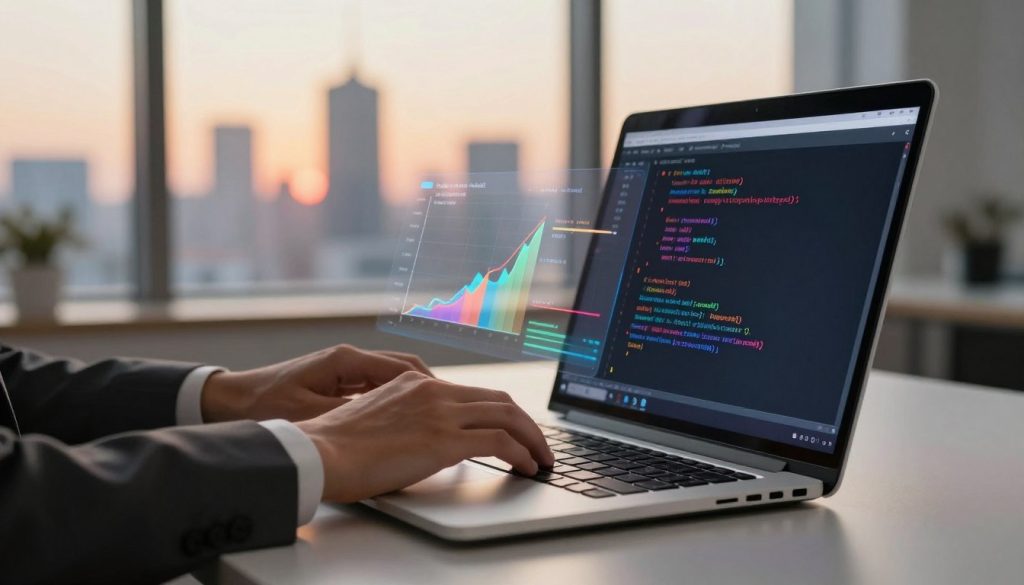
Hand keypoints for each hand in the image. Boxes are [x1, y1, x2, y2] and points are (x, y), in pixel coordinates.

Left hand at [200, 345, 432, 422]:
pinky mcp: (336, 380)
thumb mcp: (312, 415)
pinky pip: (376, 386)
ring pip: (392, 376)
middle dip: (432, 388)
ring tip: (436, 416)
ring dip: (416, 393)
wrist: (229, 399)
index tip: (452, 404)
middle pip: (405, 369)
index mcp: (347, 361)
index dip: (433, 387)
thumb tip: (391, 419)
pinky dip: (396, 399)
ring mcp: (343, 368)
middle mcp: (349, 359)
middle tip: (454, 410)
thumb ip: (353, 413)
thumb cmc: (265, 406)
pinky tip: (405, 419)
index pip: (404, 368)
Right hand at [295, 371, 554, 501]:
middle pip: (498, 400)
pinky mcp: (444, 440)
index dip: (500, 411)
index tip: (512, 429)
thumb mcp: (375, 418)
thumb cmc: (335, 445)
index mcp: (415, 383)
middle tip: (538, 444)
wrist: (318, 452)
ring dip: (532, 439)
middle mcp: (433, 391)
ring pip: (507, 416)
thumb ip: (405, 420)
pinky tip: (527, 467)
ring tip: (542, 459)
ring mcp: (440, 413)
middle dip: (526, 423)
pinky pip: (500, 442)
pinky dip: (522, 454)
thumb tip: (422, 442)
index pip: (472, 393)